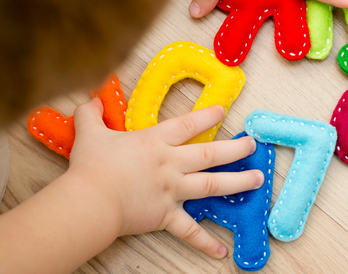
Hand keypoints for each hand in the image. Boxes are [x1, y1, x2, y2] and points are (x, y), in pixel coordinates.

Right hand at [67, 99, 262, 258]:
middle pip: (210, 154)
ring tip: (258, 180)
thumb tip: (92, 96)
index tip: (223, 112)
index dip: (207, 116)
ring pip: (211, 185)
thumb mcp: (90, 133)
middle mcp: (170, 164)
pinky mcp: (166, 216)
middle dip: (235, 149)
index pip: (188, 125)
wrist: (90, 202)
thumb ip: (91, 113)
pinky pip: (189, 231)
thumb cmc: (91, 167)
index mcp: (155, 142)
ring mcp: (172, 191)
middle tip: (253, 146)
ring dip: (237, 182)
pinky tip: (222, 250)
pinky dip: (205, 242)